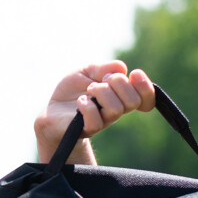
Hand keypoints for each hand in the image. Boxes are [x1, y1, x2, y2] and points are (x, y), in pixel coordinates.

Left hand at [34, 61, 155, 162]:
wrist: (52, 110)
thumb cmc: (71, 92)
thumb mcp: (86, 71)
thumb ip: (103, 68)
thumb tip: (121, 67)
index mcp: (120, 97)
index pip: (146, 98)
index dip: (145, 87)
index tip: (135, 74)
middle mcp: (114, 111)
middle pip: (132, 101)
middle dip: (118, 83)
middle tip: (101, 80)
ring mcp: (101, 122)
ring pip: (116, 109)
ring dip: (102, 92)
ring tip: (88, 90)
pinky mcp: (86, 130)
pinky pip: (96, 122)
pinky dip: (87, 106)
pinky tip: (81, 101)